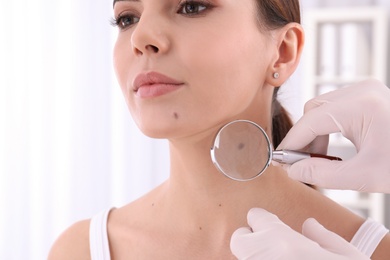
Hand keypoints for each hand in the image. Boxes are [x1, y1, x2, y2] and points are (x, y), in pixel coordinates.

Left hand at [230, 208, 368, 259]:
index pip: (255, 216)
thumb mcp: (349, 257)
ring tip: (279, 258)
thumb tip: (309, 225)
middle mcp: (262, 258)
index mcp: (282, 243)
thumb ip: (325, 237)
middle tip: (272, 245)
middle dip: (251, 238)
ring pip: (244, 257)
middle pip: (239, 238)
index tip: (276, 226)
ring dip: (256, 255)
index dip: (266, 220)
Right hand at [278, 79, 389, 192]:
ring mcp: (366, 90)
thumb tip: (293, 171)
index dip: (292, 143)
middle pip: (313, 111)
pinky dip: (328, 129)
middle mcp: (361, 91)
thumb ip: (322, 174)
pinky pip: (335, 109)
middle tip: (302, 164)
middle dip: (304, 139)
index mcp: (361, 105)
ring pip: (322, 109)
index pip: (311, 121)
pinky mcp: (368, 96)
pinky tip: (333, 149)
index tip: (280, 160)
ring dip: (315, 134)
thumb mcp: (364, 175)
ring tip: (321, 160)